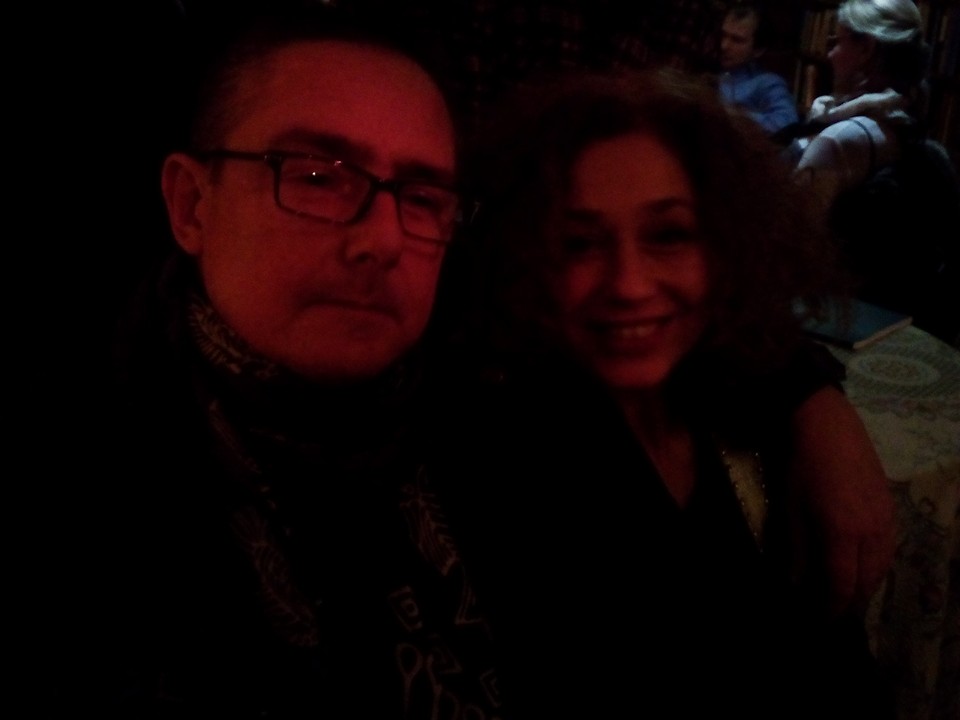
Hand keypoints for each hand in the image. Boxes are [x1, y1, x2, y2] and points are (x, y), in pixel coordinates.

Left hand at [787, 386, 896, 615]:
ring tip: (847, 593)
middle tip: (833, 612)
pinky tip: (862, 563)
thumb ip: (796, 550)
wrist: (825, 422)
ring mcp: (886, 517)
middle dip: (850, 601)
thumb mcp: (790, 509)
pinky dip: (875, 564)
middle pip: (867, 581)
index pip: (841, 585)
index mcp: (844, 534)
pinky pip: (888, 546)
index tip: (819, 621)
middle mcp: (872, 531)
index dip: (830, 607)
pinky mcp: (890, 504)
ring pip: (882, 565)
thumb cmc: (800, 465)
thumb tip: (796, 583)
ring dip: (866, 585)